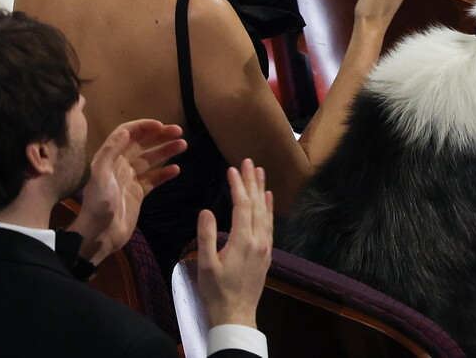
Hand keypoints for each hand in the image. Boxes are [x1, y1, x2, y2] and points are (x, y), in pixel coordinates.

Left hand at [68, 120, 185, 264]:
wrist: (99, 234)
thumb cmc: (98, 203)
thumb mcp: (99, 175)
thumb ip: (111, 151)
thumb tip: (126, 131)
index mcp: (110, 157)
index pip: (127, 134)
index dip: (144, 127)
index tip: (161, 125)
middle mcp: (120, 165)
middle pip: (142, 144)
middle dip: (160, 136)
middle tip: (179, 131)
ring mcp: (130, 179)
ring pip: (151, 160)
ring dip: (166, 151)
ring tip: (183, 145)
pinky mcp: (138, 193)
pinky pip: (154, 179)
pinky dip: (165, 173)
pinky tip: (177, 169)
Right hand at [197, 159, 273, 327]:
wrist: (236, 314)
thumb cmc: (217, 291)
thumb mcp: (205, 264)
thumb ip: (206, 236)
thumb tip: (206, 211)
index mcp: (243, 241)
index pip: (242, 205)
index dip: (237, 185)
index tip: (232, 169)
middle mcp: (259, 240)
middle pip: (256, 204)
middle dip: (252, 181)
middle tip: (249, 161)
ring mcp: (265, 247)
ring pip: (265, 212)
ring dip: (262, 191)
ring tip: (260, 172)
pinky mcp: (266, 253)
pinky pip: (269, 224)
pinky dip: (268, 208)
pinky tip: (267, 199)